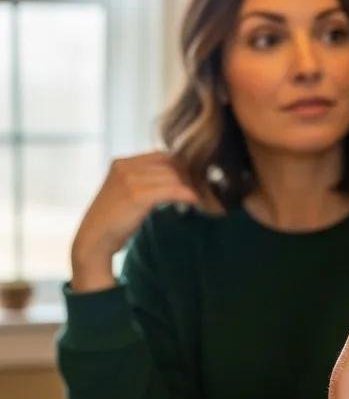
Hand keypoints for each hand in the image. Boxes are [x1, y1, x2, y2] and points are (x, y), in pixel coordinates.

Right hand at [70, 152, 200, 291]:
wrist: (93, 242)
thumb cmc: (114, 221)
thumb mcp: (128, 192)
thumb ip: (147, 180)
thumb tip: (181, 176)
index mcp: (121, 163)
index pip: (163, 156)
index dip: (182, 167)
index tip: (196, 181)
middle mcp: (124, 167)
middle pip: (171, 164)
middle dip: (190, 177)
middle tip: (206, 190)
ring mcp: (129, 179)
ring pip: (175, 177)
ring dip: (192, 187)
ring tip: (202, 199)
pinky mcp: (136, 194)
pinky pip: (173, 190)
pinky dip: (188, 196)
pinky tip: (196, 203)